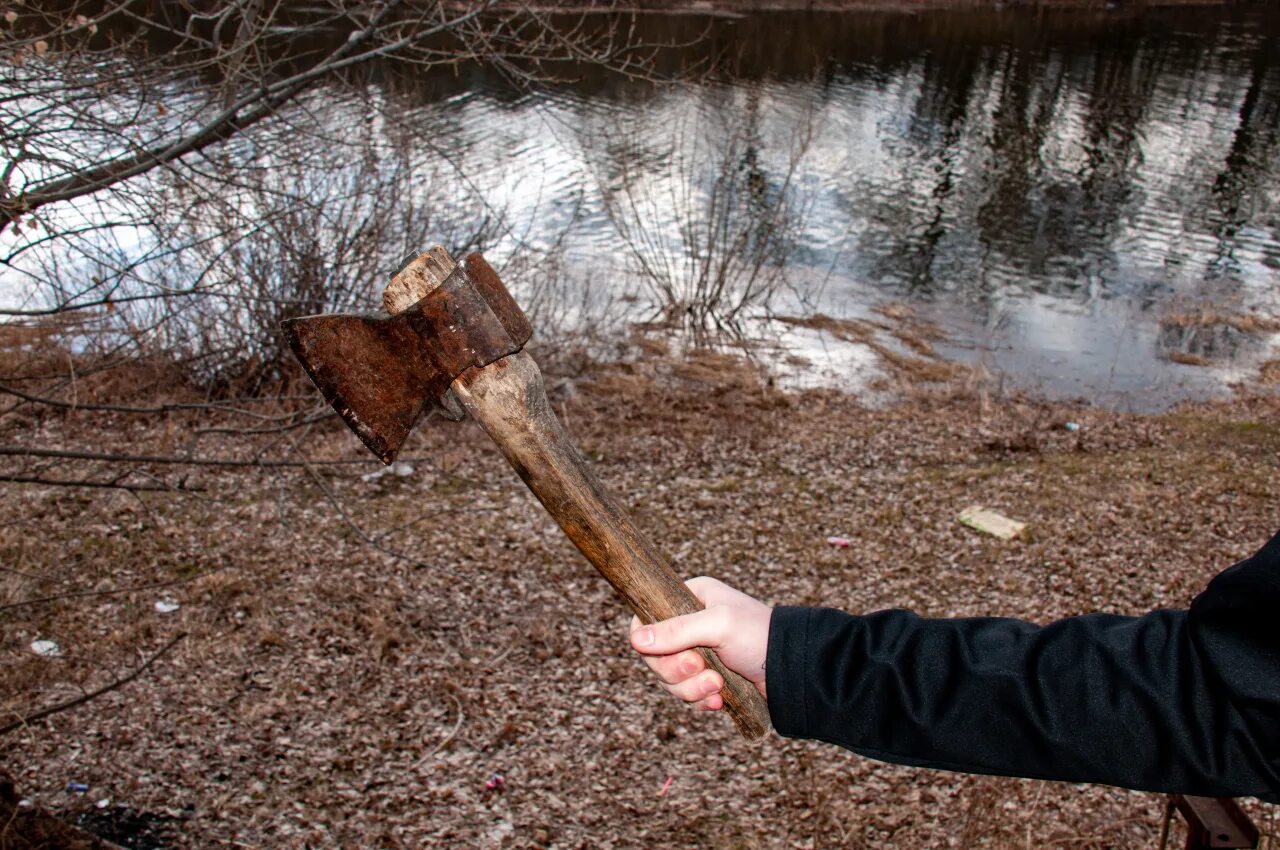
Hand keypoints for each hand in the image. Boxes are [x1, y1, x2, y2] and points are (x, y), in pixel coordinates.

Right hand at [629, 577, 771, 710]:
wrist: (794, 668)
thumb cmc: (759, 635)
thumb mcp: (717, 625)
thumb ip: (676, 631)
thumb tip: (635, 639)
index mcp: (690, 598)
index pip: (647, 619)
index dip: (651, 642)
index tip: (673, 653)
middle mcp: (691, 623)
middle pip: (655, 655)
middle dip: (676, 670)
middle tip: (701, 669)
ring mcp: (699, 652)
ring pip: (670, 678)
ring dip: (690, 688)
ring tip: (717, 687)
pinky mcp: (709, 677)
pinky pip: (687, 693)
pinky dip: (700, 699)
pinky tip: (718, 700)